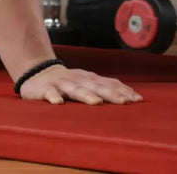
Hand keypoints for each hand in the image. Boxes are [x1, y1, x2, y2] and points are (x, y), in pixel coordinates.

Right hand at [19, 64, 143, 104]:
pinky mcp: (45, 89)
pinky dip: (54, 97)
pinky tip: (58, 102)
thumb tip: (131, 94)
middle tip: (124, 102)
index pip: (109, 84)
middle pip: (96, 86)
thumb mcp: (89, 82)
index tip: (137, 99)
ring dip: (86, 95)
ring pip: (75, 89)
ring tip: (97, 103)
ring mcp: (62, 83)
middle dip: (111, 94)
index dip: (123, 91)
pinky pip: (49, 93)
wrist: (39, 73)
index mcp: (90, 79)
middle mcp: (79, 79)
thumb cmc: (70, 81)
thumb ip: (106, 87)